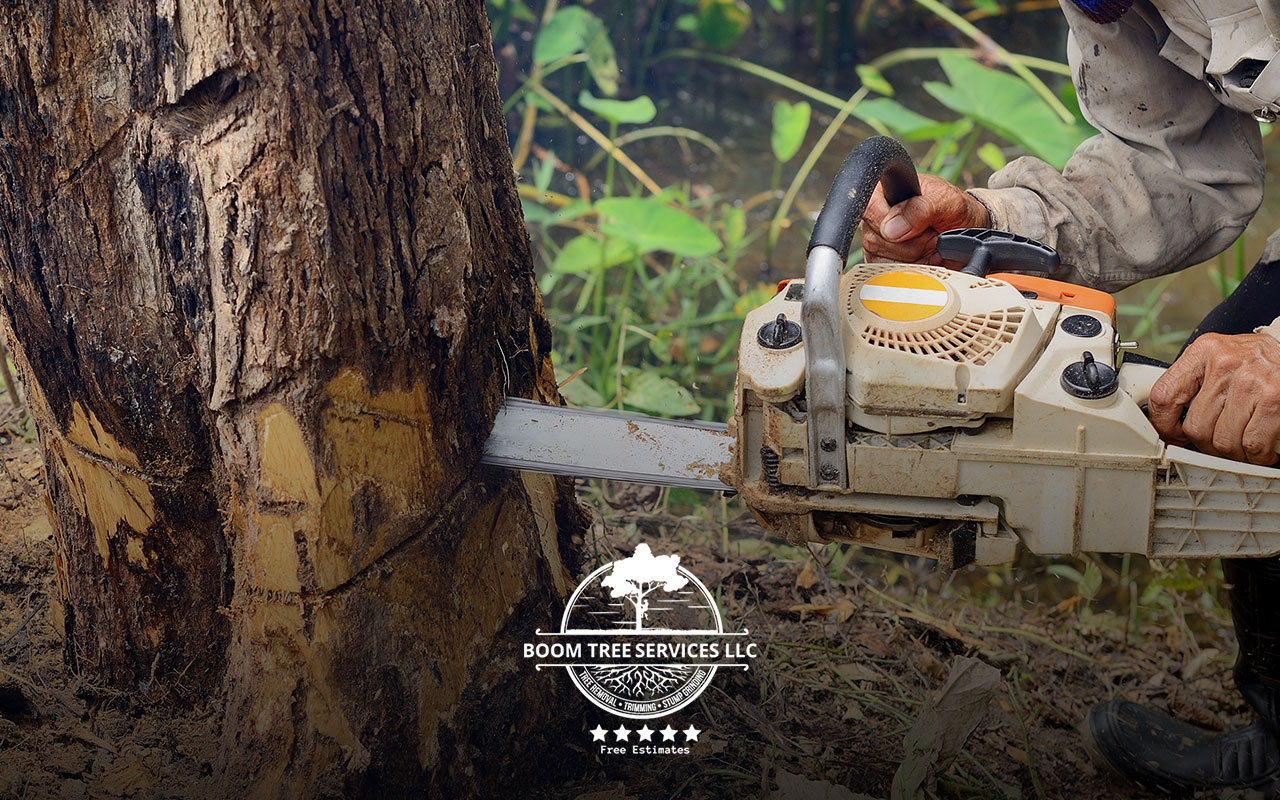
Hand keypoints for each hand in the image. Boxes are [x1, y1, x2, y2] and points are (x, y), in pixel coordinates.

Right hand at [861, 174, 990, 265]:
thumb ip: (921, 209)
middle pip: (878, 241)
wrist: (967, 235)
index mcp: (885, 193)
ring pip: (885, 261)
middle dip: (913, 243)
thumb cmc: (955, 211)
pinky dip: (914, 271)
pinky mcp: (883, 265)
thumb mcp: (947, 202)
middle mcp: (876, 219)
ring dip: (916, 257)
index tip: (915, 226)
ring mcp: (877, 244)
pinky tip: (926, 259)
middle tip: (932, 233)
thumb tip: (892, 228)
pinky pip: (890, 276)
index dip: (891, 222)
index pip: (870, 209)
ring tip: (931, 244)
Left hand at [1148, 333, 1279, 464]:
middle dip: (1207, 444)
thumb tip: (1173, 425)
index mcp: (1204, 351)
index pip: (1164, 395)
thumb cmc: (1261, 361)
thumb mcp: (1222, 359)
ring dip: (1233, 452)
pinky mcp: (1274, 398)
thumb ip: (1196, 384)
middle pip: (1195, 427)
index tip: (1174, 436)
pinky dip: (1257, 456)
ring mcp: (1250, 381)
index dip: (1165, 425)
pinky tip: (1261, 449)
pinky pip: (1251, 444)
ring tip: (1243, 444)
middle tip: (1221, 442)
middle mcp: (1224, 362)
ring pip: (1222, 441)